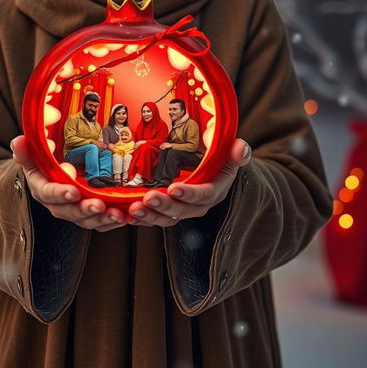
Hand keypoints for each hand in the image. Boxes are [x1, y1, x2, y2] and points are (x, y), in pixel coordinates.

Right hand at [10, 136, 126, 231]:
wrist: (52, 170)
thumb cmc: (42, 159)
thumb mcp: (32, 152)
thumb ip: (26, 149)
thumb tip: (18, 141)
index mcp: (42, 188)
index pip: (49, 193)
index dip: (60, 193)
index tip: (73, 191)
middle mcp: (57, 204)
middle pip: (70, 211)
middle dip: (85, 209)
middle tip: (99, 205)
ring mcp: (73, 210)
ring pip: (86, 220)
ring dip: (102, 219)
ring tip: (117, 214)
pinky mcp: (88, 214)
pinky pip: (100, 222)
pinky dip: (112, 222)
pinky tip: (125, 217)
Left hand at [127, 138, 251, 226]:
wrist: (210, 171)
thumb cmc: (218, 159)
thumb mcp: (229, 153)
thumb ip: (235, 152)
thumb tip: (241, 148)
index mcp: (214, 191)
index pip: (203, 195)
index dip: (189, 194)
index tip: (174, 188)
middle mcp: (197, 205)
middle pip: (181, 211)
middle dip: (164, 206)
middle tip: (147, 198)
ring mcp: (181, 210)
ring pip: (165, 218)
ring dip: (149, 216)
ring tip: (133, 209)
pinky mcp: (166, 211)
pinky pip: (153, 218)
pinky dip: (140, 219)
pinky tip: (126, 215)